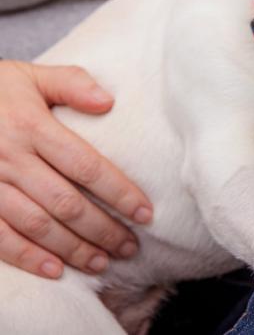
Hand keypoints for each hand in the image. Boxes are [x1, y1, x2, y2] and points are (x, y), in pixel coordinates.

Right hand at [0, 60, 152, 278]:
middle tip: (130, 247)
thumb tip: (109, 101)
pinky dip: (26, 257)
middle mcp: (9, 158)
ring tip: (102, 262)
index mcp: (31, 127)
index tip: (145, 212)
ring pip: (36, 225)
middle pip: (65, 202)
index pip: (85, 166)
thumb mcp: (30, 77)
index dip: (119, 192)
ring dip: (72, 248)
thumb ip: (72, 83)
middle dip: (102, 229)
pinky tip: (55, 270)